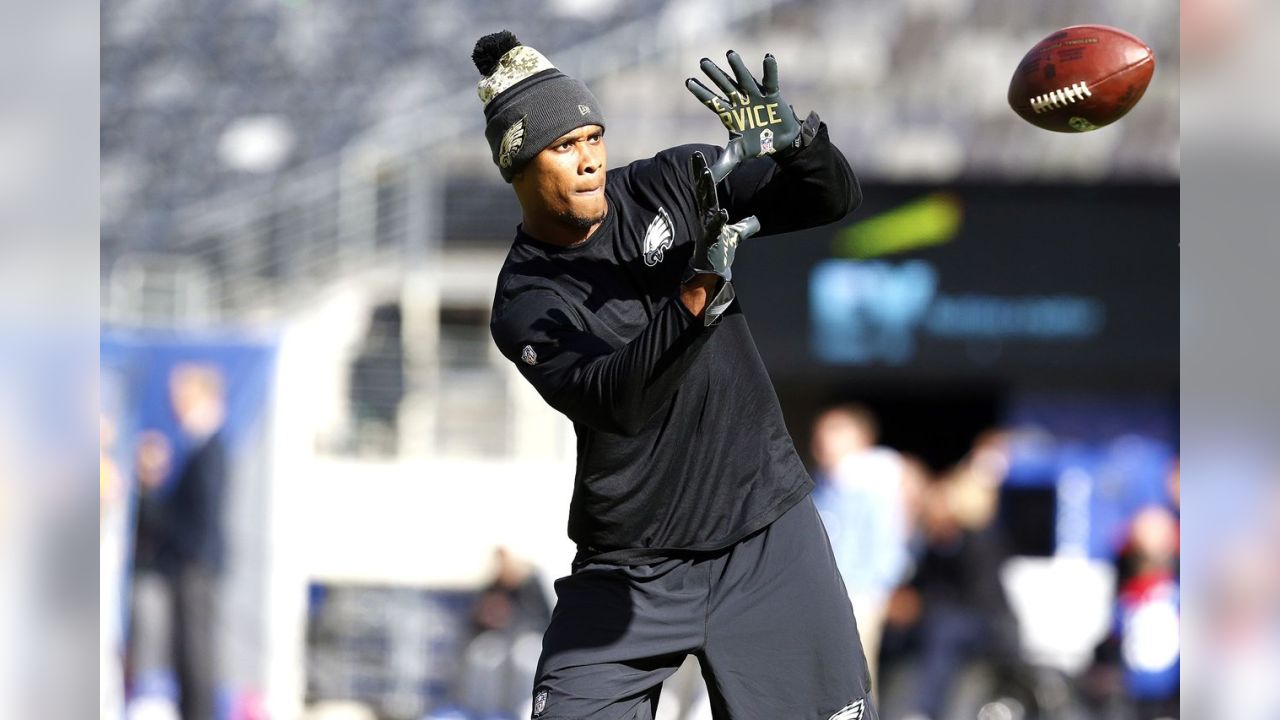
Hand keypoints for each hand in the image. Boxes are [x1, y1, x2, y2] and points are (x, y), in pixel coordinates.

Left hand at [686, 51, 801, 180]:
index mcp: (728, 113)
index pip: (711, 100)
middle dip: (714, 74)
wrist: (779, 142)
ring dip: (737, 67)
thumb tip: (706, 178)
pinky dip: (770, 69)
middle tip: (703, 62)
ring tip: (730, 54)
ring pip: (743, 78)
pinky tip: (768, 57)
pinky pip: (770, 80)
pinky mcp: (771, 94)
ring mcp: (754, 95)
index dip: (700, 92)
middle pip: (724, 85)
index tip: (688, 81)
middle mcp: (739, 100)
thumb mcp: (736, 155)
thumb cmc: (755, 144)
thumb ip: (721, 165)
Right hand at [687, 151, 759, 281]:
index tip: (699, 157)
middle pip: (703, 191)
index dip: (702, 173)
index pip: (706, 189)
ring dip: (706, 189)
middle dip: (699, 173)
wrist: (710, 273)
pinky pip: (715, 228)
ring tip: (707, 174)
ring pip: (706, 205)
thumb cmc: (719, 252)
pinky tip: (723, 212)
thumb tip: (757, 220)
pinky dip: (719, 220)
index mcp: (709, 213)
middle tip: (696, 156)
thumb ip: (744, 226)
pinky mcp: (711, 240)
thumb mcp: (734, 236)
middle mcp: (706, 217)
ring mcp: (707, 228)